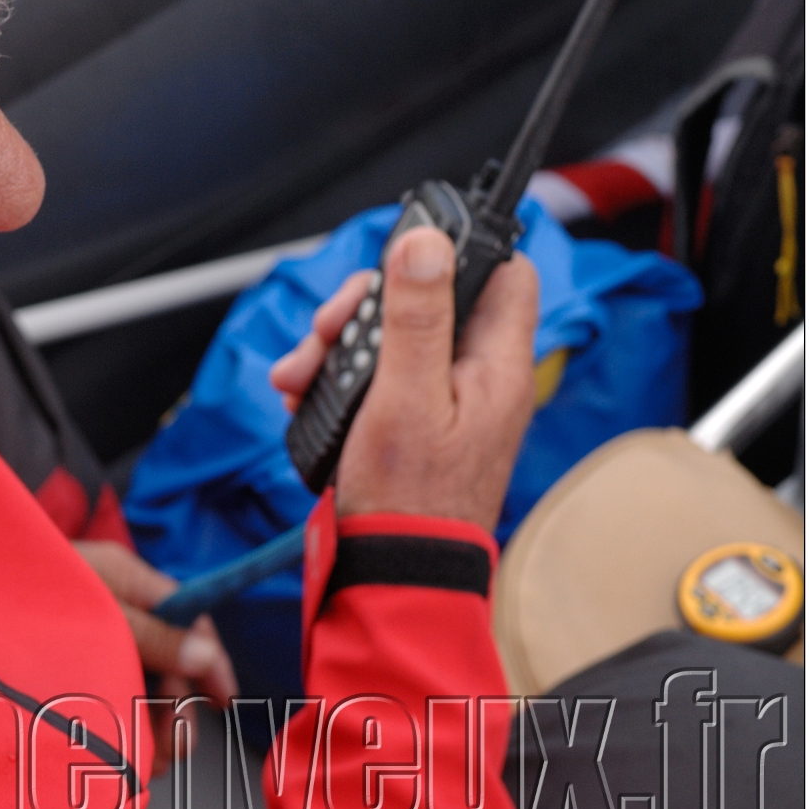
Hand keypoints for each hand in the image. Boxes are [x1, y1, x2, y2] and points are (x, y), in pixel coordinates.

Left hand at [73, 539, 238, 775]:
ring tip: (144, 753)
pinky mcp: (67, 665)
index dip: (209, 657)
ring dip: (149, 721)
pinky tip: (116, 747)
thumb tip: (206, 658)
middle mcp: (114, 607)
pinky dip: (119, 721)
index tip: (223, 700)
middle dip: (176, 703)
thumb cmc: (23, 589)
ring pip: (138, 682)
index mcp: (127, 579)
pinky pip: (107, 694)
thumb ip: (152, 635)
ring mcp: (91, 637)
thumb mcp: (100, 611)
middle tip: (173, 743)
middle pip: (167, 658)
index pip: (187, 614)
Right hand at [269, 226, 539, 529]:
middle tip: (330, 329)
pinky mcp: (410, 418)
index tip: (405, 254)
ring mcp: (443, 398)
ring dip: (339, 343)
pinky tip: (307, 392)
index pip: (505, 273)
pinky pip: (376, 373)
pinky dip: (338, 376)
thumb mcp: (406, 396)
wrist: (393, 566)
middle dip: (366, 306)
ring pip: (392, 335)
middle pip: (429, 300)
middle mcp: (476, 375)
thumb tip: (425, 242)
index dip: (459, 252)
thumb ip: (417, 318)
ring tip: (303, 372)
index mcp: (496, 363)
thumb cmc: (410, 497)